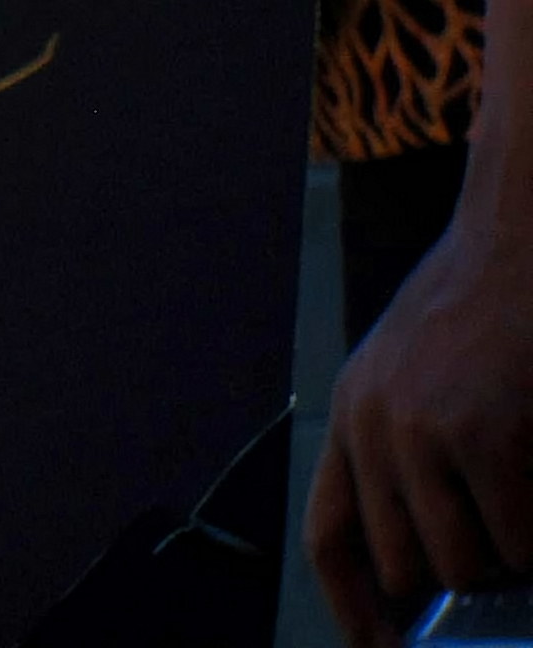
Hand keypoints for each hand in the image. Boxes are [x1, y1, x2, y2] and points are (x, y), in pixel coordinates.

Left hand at [313, 212, 532, 642]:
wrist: (518, 237)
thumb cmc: (481, 308)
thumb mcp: (413, 375)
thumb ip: (405, 455)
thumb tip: (431, 568)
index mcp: (350, 415)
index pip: (330, 536)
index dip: (355, 607)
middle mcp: (371, 428)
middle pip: (407, 568)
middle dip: (460, 577)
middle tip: (501, 539)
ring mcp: (425, 435)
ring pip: (468, 567)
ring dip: (508, 553)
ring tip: (522, 494)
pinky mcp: (487, 440)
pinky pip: (520, 540)